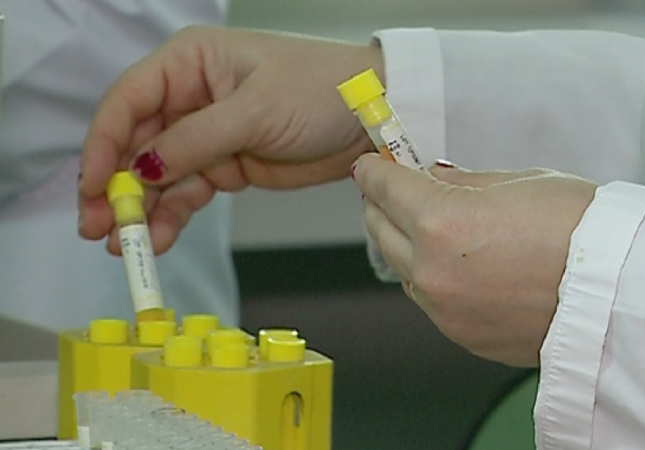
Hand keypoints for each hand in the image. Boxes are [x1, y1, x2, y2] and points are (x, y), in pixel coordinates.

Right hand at [79, 26, 383, 253]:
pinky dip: (171, 216)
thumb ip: (195, 141)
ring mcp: (207, 134)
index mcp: (190, 63)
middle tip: (100, 228)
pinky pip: (187, 193)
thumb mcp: (255, 111)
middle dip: (116, 187)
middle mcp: (190, 96)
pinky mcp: (225, 165)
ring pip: (159, 176)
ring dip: (142, 210)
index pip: (128, 102)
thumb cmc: (320, 91)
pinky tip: (157, 239)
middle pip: (136, 144)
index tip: (91, 188)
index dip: (103, 146)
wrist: (370, 120)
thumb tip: (142, 168)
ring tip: (127, 246)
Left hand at [353, 155, 596, 366]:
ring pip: (403, 271)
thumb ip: (463, 183)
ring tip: (428, 227)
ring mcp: (446, 311)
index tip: (371, 164)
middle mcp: (433, 272)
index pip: (384, 189)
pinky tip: (457, 265)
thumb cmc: (583, 227)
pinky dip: (433, 279)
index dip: (374, 171)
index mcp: (441, 223)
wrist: (623, 290)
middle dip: (381, 205)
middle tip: (392, 189)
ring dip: (405, 245)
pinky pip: (432, 302)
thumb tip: (433, 178)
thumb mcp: (519, 182)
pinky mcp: (464, 337)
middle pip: (380, 231)